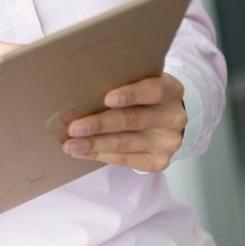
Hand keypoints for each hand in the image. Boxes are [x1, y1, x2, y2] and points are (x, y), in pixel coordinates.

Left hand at [60, 73, 186, 173]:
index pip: (153, 91)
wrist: (167, 121)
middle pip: (133, 120)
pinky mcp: (159, 162)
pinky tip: (82, 151)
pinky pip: (124, 160)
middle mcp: (174, 118)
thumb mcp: (141, 83)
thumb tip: (79, 95)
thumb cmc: (145, 97)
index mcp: (172, 91)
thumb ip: (121, 84)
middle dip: (100, 124)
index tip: (107, 98)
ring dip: (93, 144)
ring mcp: (167, 143)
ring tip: (70, 144)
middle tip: (74, 127)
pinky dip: (99, 154)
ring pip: (125, 143)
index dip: (131, 94)